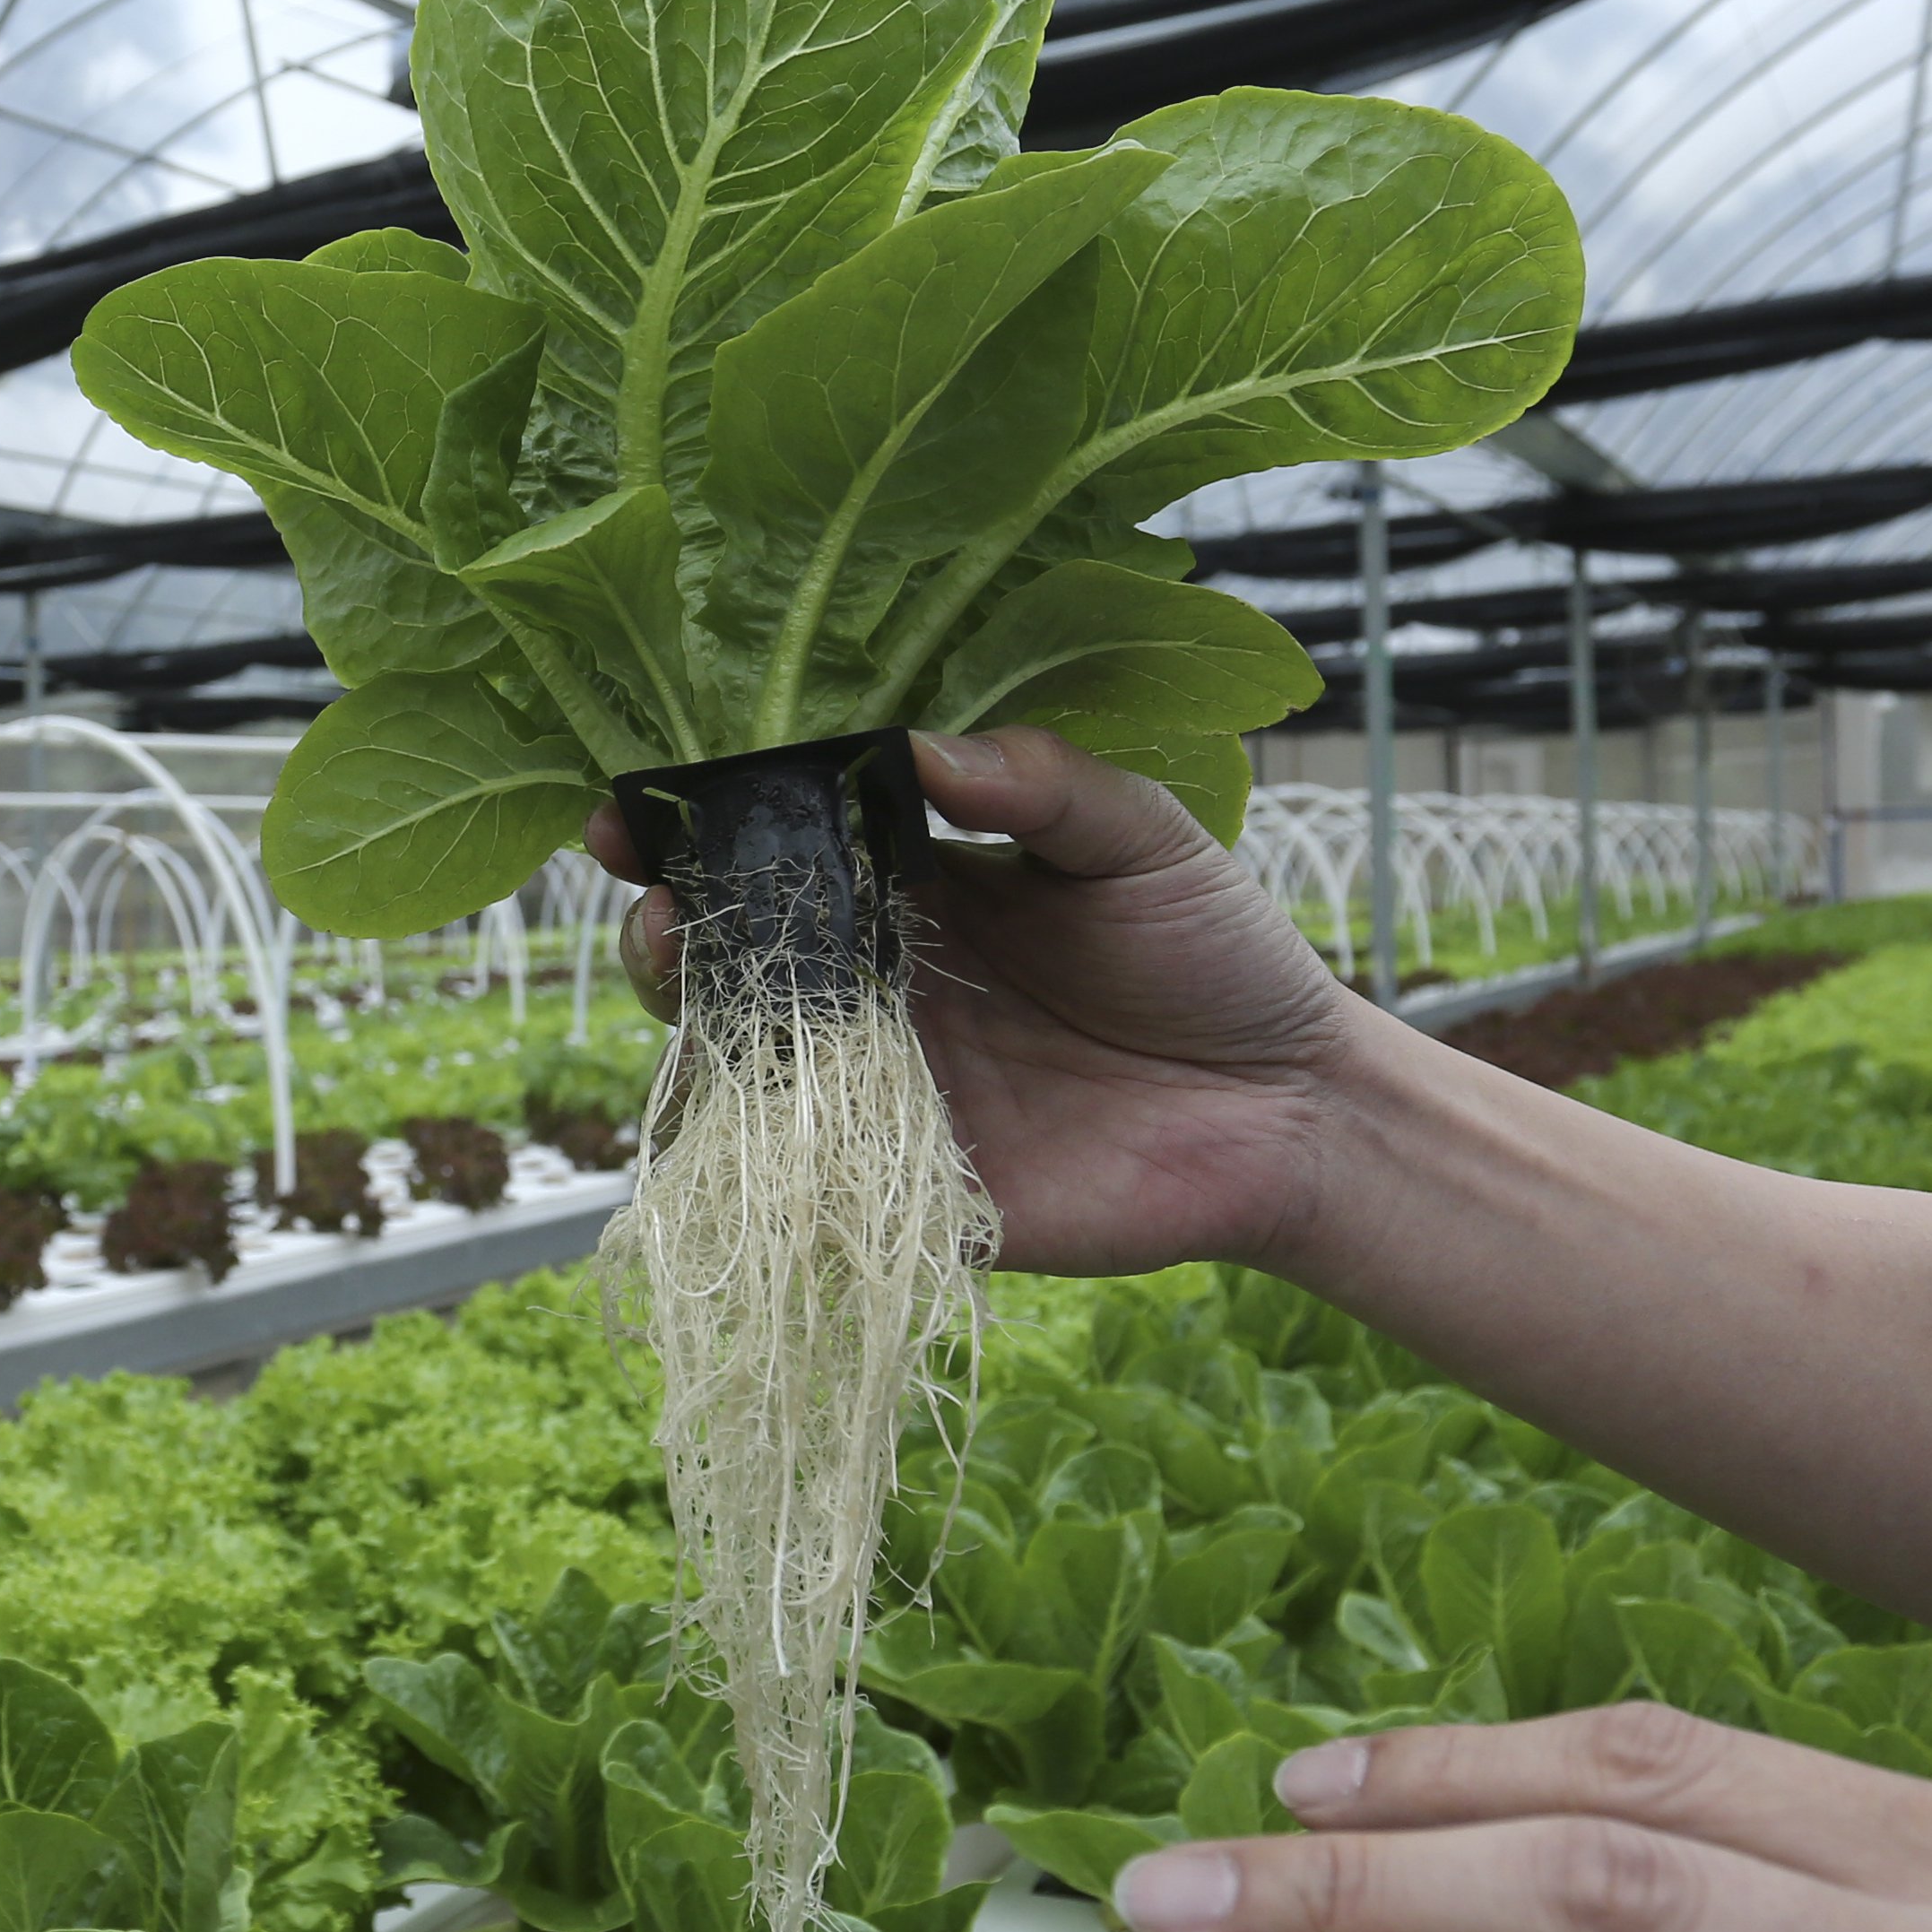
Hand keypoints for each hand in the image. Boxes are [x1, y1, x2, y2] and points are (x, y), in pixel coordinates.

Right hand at [578, 726, 1362, 1274]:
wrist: (1293, 1112)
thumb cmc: (1219, 959)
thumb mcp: (1141, 841)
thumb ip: (1039, 784)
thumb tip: (917, 746)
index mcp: (918, 889)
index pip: (782, 844)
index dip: (701, 821)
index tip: (638, 800)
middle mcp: (880, 985)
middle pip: (733, 953)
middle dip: (664, 919)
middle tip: (650, 894)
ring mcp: (886, 1088)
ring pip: (744, 1058)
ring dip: (686, 1016)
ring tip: (672, 965)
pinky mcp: (912, 1185)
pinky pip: (806, 1173)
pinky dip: (745, 1145)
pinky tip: (715, 1096)